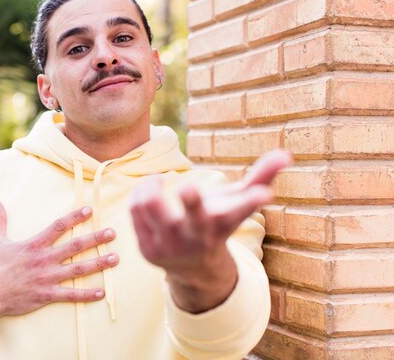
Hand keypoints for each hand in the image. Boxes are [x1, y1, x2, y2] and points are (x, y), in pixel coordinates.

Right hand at [0, 202, 118, 317]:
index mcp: (34, 245)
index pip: (58, 226)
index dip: (75, 217)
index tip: (90, 210)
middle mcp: (44, 260)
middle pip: (75, 246)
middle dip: (95, 239)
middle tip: (112, 233)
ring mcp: (47, 278)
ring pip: (78, 269)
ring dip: (98, 264)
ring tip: (115, 259)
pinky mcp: (46, 295)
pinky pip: (70, 295)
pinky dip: (87, 294)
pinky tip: (102, 292)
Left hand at [130, 149, 291, 311]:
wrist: (194, 268)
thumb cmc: (218, 223)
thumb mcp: (238, 202)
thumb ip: (261, 177)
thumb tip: (287, 154)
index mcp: (223, 221)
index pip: (241, 210)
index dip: (253, 201)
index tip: (266, 195)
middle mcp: (198, 234)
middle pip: (193, 216)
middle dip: (192, 200)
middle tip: (188, 187)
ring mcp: (171, 244)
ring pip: (151, 204)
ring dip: (151, 184)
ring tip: (157, 181)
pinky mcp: (148, 248)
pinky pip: (136, 209)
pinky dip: (139, 193)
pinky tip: (146, 192)